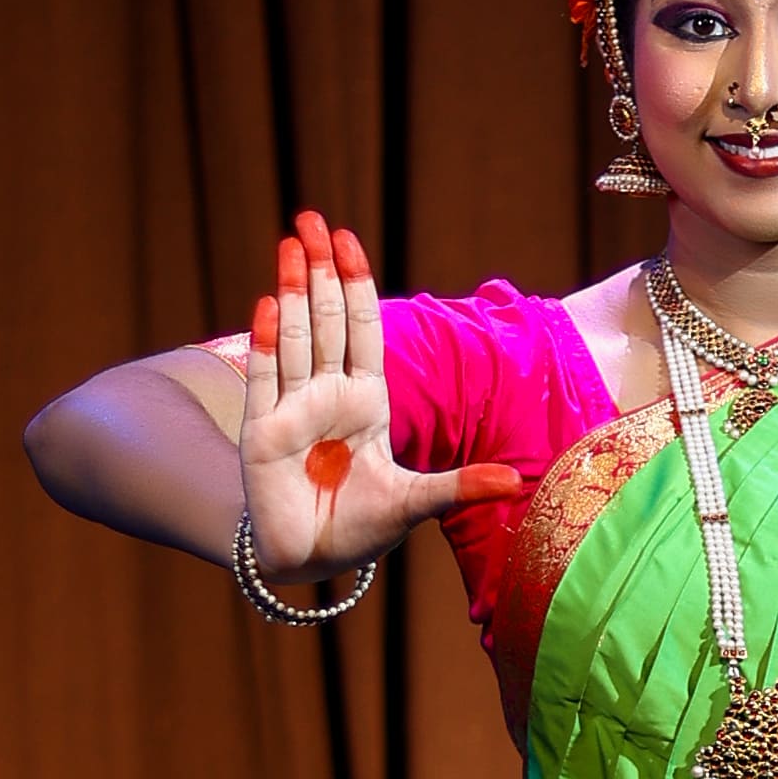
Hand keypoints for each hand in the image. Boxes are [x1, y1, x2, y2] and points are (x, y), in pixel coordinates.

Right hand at [242, 207, 524, 575]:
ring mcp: (292, 410)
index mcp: (366, 400)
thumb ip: (459, 486)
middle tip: (311, 218)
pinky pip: (266, 381)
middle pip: (326, 320)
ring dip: (292, 290)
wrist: (311, 560)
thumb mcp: (417, 502)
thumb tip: (515, 481)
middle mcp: (327, 395)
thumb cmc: (361, 526)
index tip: (349, 239)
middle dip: (320, 269)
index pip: (362, 329)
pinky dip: (268, 343)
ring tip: (290, 244)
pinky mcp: (262, 434)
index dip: (356, 284)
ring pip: (295, 338)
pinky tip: (269, 305)